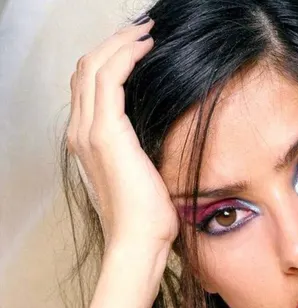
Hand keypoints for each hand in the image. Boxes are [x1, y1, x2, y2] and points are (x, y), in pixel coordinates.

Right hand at [67, 16, 177, 249]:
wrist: (139, 240)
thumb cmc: (148, 216)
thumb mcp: (146, 173)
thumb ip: (145, 149)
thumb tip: (168, 131)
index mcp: (88, 140)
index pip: (89, 85)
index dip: (110, 58)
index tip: (139, 45)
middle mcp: (81, 131)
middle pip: (86, 68)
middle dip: (114, 42)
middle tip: (144, 30)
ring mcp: (89, 131)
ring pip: (94, 67)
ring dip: (121, 43)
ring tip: (147, 32)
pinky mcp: (106, 133)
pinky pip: (109, 79)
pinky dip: (126, 57)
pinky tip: (146, 49)